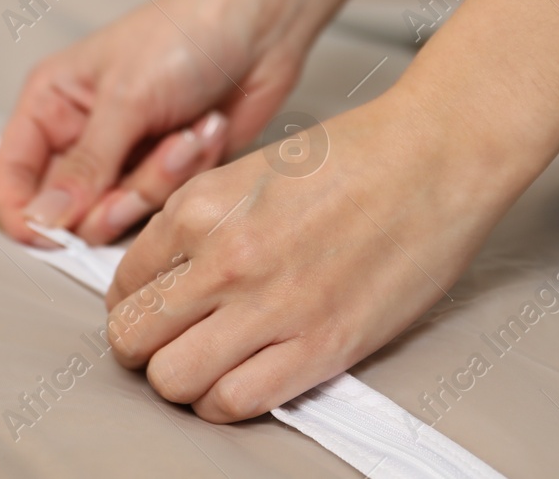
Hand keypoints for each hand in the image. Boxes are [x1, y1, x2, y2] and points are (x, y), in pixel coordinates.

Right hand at [0, 0, 304, 245]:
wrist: (262, 22)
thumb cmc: (186, 33)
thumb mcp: (127, 98)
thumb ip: (84, 167)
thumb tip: (42, 220)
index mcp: (50, 103)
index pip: (11, 178)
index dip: (26, 216)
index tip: (55, 237)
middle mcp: (81, 135)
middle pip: (70, 211)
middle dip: (116, 196)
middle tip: (150, 158)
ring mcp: (125, 156)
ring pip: (122, 212)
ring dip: (163, 176)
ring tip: (190, 131)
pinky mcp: (167, 170)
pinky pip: (165, 203)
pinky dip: (192, 170)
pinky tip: (207, 129)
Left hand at [101, 0, 558, 421]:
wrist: (434, 158)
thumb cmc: (357, 156)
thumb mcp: (251, 170)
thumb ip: (201, 220)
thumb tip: (165, 270)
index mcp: (199, 207)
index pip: (125, 281)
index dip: (133, 301)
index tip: (151, 307)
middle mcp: (222, 258)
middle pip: (133, 336)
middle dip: (141, 345)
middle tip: (166, 343)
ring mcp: (268, 307)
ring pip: (172, 379)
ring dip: (178, 378)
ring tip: (201, 365)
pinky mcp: (317, 347)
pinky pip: (235, 401)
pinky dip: (223, 402)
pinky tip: (238, 381)